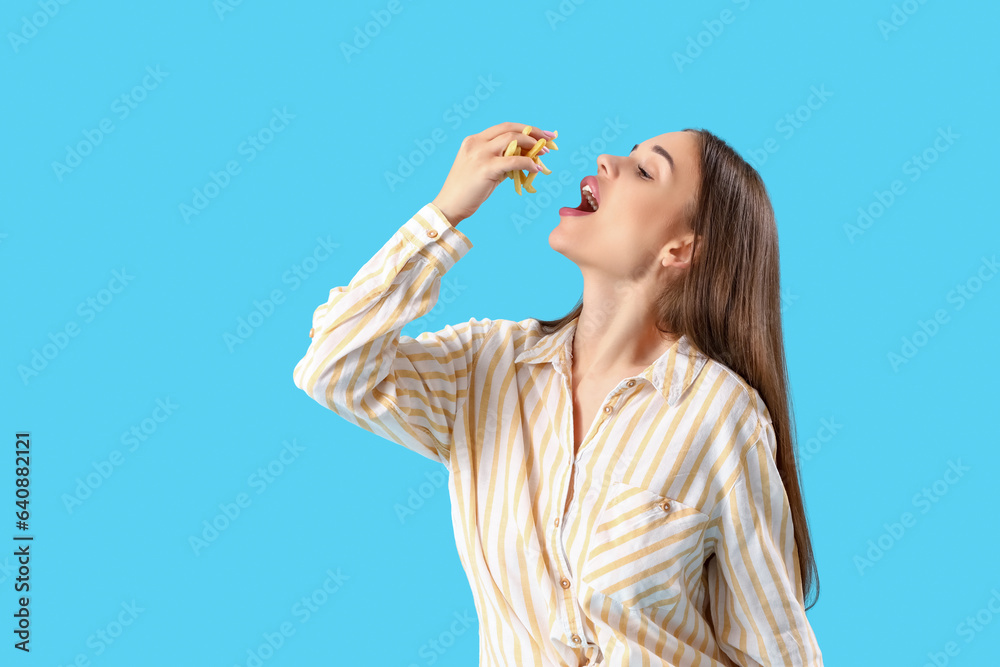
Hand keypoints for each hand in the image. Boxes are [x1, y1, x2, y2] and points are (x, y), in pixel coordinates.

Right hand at [431, 122, 552, 225]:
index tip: (541, 133)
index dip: (525, 128)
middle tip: (550, 139)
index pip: (504, 127)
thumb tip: (525, 160)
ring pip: (512, 139)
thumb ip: (501, 161)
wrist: (450, 205)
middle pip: (510, 128)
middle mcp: (476, 143)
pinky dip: (527, 163)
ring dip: (532, 145)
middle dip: (533, 132)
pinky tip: (536, 168)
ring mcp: (480, 154)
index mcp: (474, 140)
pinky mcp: (486, 168)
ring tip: (544, 153)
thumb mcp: (484, 170)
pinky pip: (513, 161)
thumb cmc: (467, 191)